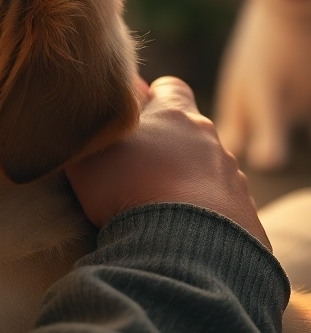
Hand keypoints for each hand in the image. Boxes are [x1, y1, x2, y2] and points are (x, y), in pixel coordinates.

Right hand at [65, 76, 269, 249]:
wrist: (181, 244)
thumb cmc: (127, 187)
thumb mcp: (89, 153)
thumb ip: (90, 132)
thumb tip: (91, 120)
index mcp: (176, 116)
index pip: (171, 88)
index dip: (153, 98)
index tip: (136, 116)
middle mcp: (210, 140)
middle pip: (190, 132)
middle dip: (168, 146)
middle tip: (137, 171)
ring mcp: (232, 177)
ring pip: (207, 170)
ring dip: (187, 182)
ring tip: (159, 209)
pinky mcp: (245, 215)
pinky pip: (222, 208)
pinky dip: (203, 215)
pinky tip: (181, 233)